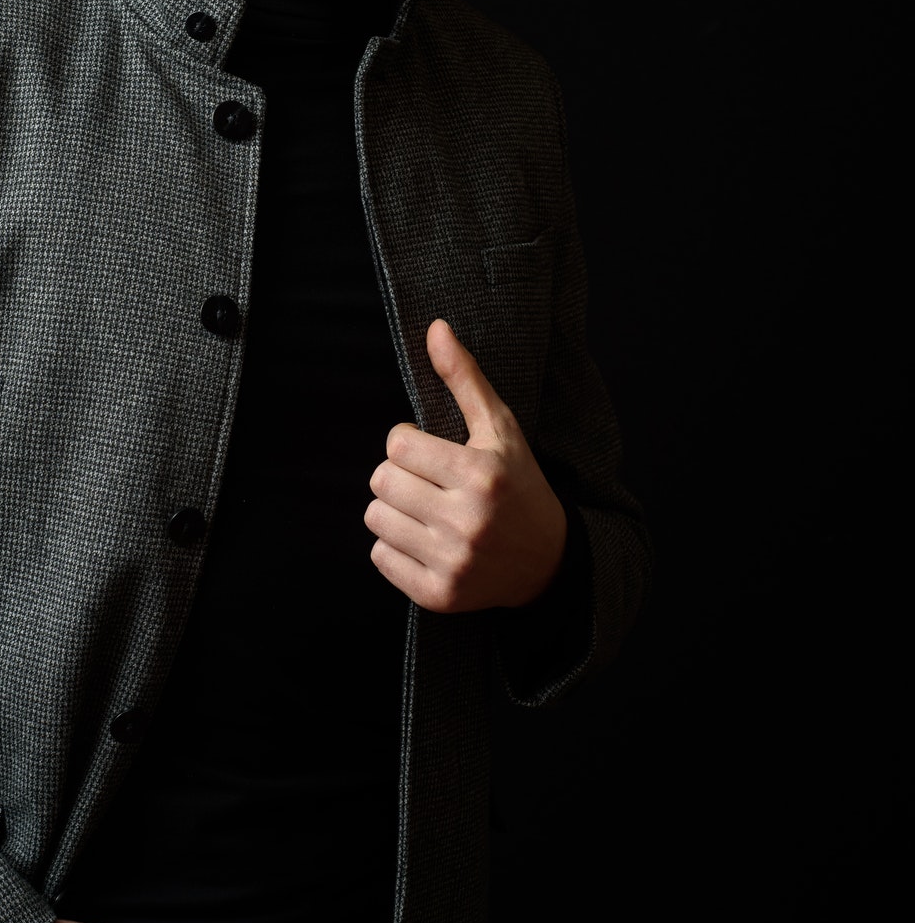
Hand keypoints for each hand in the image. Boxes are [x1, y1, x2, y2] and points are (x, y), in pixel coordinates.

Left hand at [365, 318, 566, 612]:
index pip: (396, 444)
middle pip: (381, 481)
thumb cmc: (518, 484)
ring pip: (375, 519)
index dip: (408, 443)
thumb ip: (465, 378)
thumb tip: (435, 328)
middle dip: (398, 475)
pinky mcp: (438, 594)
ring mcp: (451, 562)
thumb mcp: (499, 429)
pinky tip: (425, 540)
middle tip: (428, 482)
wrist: (548, 561)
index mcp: (480, 474)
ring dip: (393, 510)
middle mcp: (466, 520)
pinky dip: (394, 547)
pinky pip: (379, 557)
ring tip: (425, 509)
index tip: (430, 451)